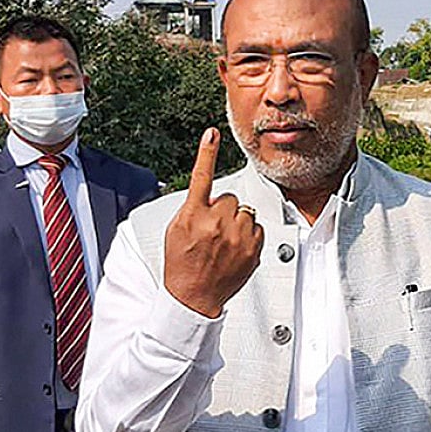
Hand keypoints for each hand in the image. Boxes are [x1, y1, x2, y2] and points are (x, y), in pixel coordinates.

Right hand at [164, 128, 264, 317]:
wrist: (193, 297)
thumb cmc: (181, 263)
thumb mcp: (175, 230)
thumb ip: (192, 208)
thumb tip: (208, 195)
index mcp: (193, 216)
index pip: (201, 177)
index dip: (206, 153)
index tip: (212, 134)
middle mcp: (216, 223)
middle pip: (229, 198)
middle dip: (222, 209)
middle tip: (211, 231)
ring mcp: (237, 236)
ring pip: (245, 212)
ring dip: (236, 222)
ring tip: (222, 242)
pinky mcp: (252, 249)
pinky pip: (256, 228)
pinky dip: (248, 235)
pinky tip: (233, 250)